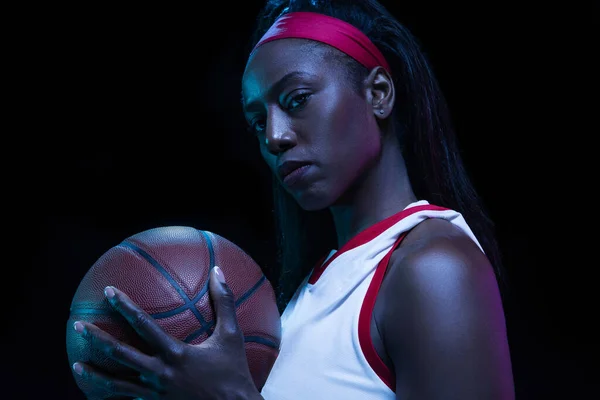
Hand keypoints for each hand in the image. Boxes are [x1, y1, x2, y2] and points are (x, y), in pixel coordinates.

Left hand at [72, 266, 261, 399]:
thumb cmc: (233, 372)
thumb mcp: (231, 335)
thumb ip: (225, 302)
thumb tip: (218, 271)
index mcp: (175, 353)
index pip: (143, 325)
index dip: (124, 306)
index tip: (108, 292)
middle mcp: (160, 373)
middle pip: (121, 354)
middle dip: (97, 339)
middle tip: (79, 326)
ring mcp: (155, 393)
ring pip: (117, 384)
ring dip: (95, 375)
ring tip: (76, 366)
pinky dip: (111, 397)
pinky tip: (99, 393)